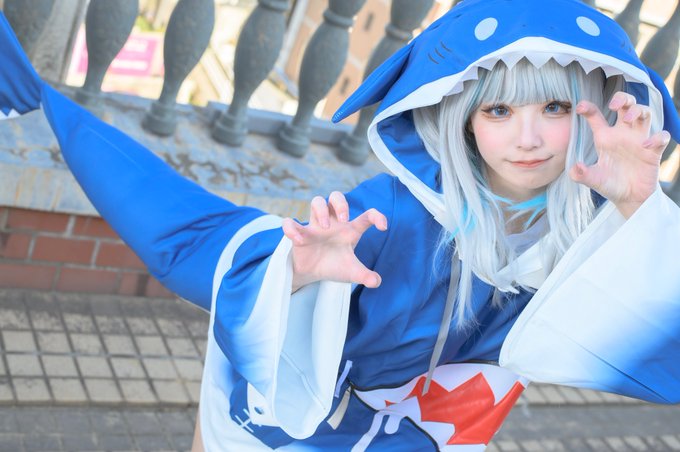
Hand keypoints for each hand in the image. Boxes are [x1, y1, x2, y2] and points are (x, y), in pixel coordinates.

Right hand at [282, 191, 387, 291]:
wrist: (313, 273)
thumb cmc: (334, 266)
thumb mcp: (352, 273)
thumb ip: (365, 276)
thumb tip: (376, 282)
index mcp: (350, 230)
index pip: (366, 216)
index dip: (377, 216)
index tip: (383, 227)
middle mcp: (333, 223)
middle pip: (336, 197)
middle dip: (341, 203)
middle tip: (344, 220)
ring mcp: (315, 226)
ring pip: (317, 201)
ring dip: (321, 210)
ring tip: (324, 227)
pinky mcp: (298, 233)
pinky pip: (289, 222)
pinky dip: (292, 229)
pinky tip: (299, 240)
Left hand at [571, 91, 669, 217]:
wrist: (629, 198)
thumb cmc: (610, 184)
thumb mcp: (593, 180)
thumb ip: (581, 175)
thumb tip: (574, 168)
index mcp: (605, 138)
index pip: (596, 117)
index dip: (589, 108)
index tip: (580, 106)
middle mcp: (622, 134)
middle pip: (626, 105)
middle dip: (622, 98)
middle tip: (614, 106)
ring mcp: (639, 140)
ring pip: (644, 112)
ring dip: (638, 110)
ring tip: (629, 120)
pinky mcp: (654, 151)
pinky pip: (662, 136)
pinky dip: (658, 137)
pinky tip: (647, 145)